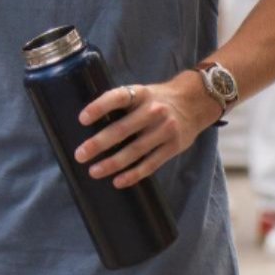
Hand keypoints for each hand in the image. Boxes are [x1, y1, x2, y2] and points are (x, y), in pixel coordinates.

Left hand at [75, 72, 220, 188]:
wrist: (195, 103)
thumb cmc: (158, 100)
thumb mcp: (143, 93)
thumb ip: (123, 104)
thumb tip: (90, 124)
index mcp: (142, 94)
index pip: (118, 97)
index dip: (100, 107)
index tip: (82, 119)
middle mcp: (153, 111)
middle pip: (122, 129)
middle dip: (98, 144)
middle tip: (80, 155)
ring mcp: (165, 130)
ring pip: (135, 151)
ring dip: (112, 163)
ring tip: (94, 171)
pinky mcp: (173, 147)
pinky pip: (150, 164)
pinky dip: (133, 174)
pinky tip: (118, 181)